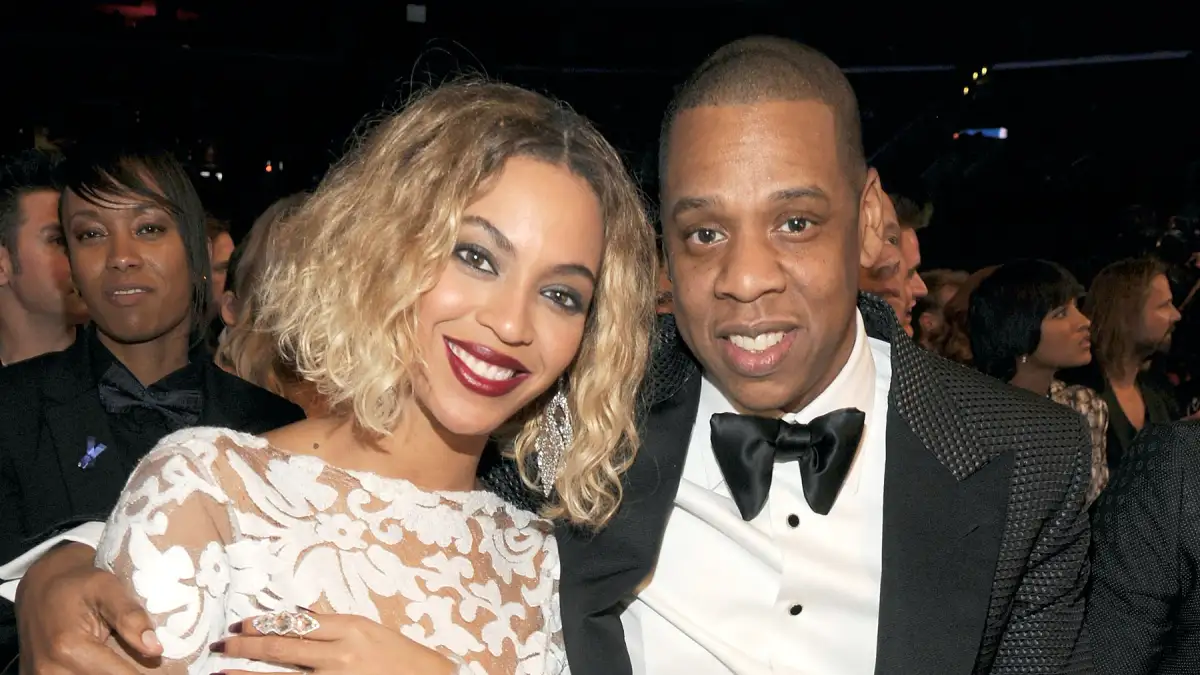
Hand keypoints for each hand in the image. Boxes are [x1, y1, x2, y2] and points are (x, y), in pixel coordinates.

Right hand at [15, 543, 159, 674]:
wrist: (40, 586)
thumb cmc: (77, 583)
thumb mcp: (107, 587)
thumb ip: (130, 616)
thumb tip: (155, 649)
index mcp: (69, 648)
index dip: (145, 673)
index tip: (161, 663)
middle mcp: (51, 670)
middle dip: (130, 672)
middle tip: (148, 662)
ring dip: (110, 673)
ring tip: (128, 660)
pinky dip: (94, 673)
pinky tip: (109, 663)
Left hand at [217, 609, 457, 674]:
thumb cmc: (397, 655)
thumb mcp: (367, 629)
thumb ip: (331, 624)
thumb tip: (294, 619)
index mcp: (350, 627)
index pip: (296, 623)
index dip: (262, 624)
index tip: (240, 625)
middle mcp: (340, 654)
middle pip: (282, 648)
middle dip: (246, 646)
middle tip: (221, 644)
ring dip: (247, 674)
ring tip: (221, 670)